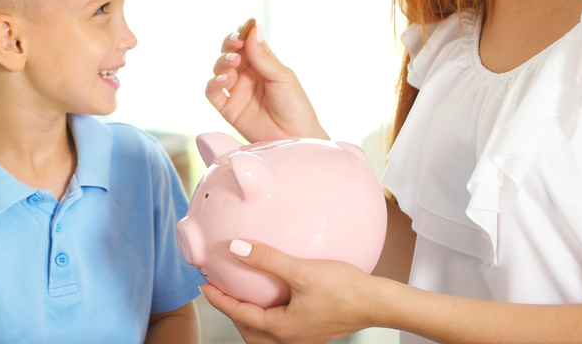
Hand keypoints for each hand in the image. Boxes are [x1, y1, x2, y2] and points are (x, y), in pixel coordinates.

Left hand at [199, 240, 378, 343]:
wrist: (378, 302)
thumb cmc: (345, 289)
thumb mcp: (301, 271)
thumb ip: (267, 258)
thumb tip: (237, 248)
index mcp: (282, 328)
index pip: (239, 314)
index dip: (219, 299)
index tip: (203, 285)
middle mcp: (290, 338)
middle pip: (249, 330)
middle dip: (232, 312)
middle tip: (218, 291)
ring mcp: (303, 336)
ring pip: (265, 331)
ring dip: (250, 314)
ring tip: (243, 293)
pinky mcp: (313, 328)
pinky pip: (281, 324)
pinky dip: (268, 312)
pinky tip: (274, 293)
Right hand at [205, 22, 325, 142]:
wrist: (295, 137)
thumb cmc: (295, 106)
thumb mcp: (282, 76)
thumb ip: (264, 56)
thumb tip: (253, 28)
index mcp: (262, 64)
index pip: (246, 43)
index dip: (241, 35)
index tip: (241, 32)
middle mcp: (247, 75)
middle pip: (230, 53)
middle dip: (229, 45)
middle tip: (235, 44)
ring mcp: (237, 91)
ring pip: (219, 69)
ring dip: (222, 62)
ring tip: (233, 62)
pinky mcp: (228, 108)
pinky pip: (213, 93)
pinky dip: (213, 83)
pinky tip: (223, 80)